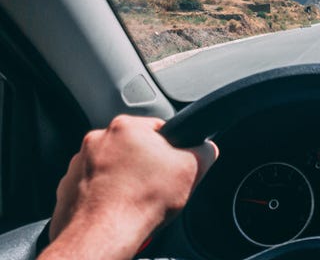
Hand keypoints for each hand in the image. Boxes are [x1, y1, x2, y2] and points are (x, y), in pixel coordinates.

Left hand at [44, 115, 217, 258]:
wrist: (102, 237)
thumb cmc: (141, 202)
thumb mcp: (191, 170)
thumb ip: (204, 151)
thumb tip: (207, 148)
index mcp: (126, 126)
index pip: (158, 129)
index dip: (171, 149)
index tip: (172, 166)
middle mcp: (97, 140)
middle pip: (134, 148)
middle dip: (146, 165)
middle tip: (156, 186)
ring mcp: (79, 164)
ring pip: (112, 167)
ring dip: (124, 180)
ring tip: (136, 200)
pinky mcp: (67, 188)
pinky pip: (94, 187)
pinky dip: (106, 197)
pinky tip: (118, 210)